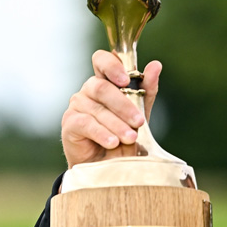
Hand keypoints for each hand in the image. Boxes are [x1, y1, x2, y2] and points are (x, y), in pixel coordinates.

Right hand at [60, 51, 161, 167]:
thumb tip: (156, 65)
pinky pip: (86, 124)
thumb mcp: (139, 113)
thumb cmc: (123, 135)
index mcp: (105, 81)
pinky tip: (113, 143)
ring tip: (131, 138)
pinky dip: (102, 133)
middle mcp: (88, 90)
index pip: (102, 60)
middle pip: (102, 88)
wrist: (108, 165)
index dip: (112, 66)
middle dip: (123, 106)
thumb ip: (146, 91)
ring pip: (97, 108)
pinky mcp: (70, 123)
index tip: (126, 80)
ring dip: (117, 124)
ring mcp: (77, 105)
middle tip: (139, 122)